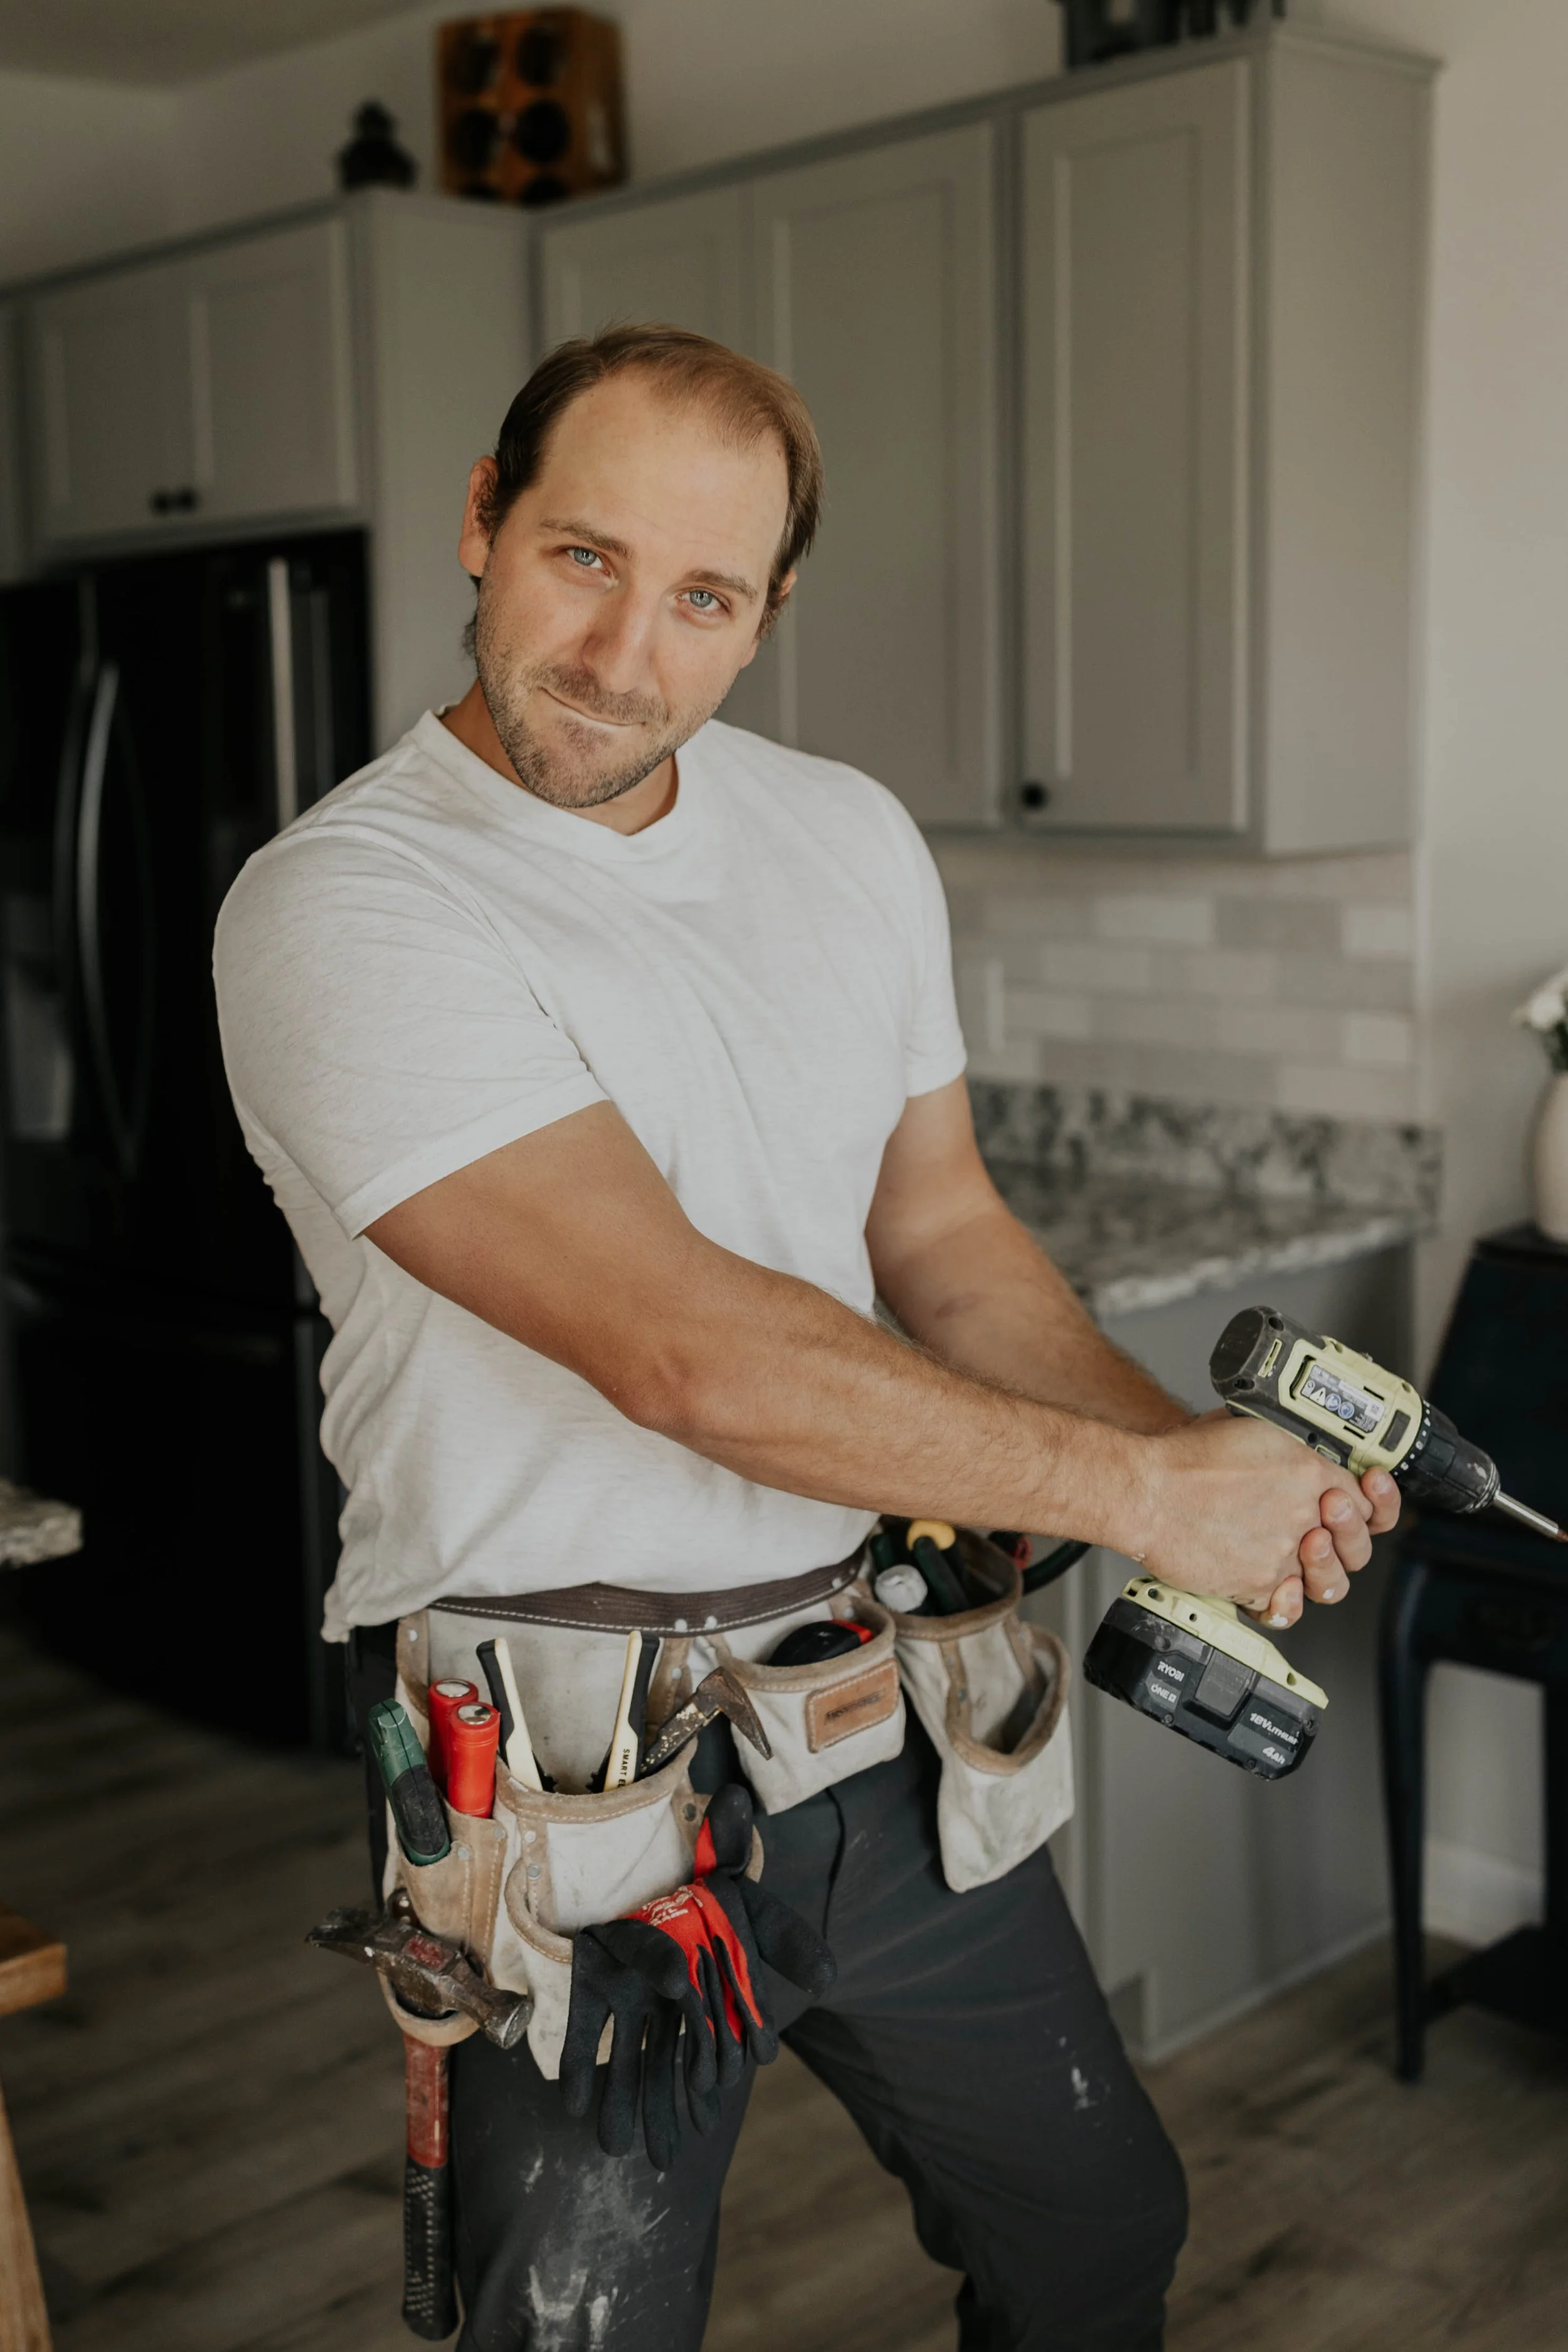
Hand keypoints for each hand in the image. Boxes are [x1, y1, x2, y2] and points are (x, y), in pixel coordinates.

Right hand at [1127, 1411, 1402, 1627]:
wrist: (1145, 1492)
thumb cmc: (1182, 1458)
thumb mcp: (1249, 1428)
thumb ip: (1285, 1447)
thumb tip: (1297, 1449)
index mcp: (1307, 1470)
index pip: (1364, 1499)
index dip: (1368, 1504)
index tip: (1357, 1502)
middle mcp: (1302, 1514)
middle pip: (1355, 1546)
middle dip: (1346, 1540)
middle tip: (1322, 1529)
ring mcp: (1282, 1554)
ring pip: (1326, 1582)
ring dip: (1321, 1572)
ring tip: (1300, 1555)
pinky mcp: (1257, 1585)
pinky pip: (1286, 1609)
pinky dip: (1283, 1604)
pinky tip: (1279, 1590)